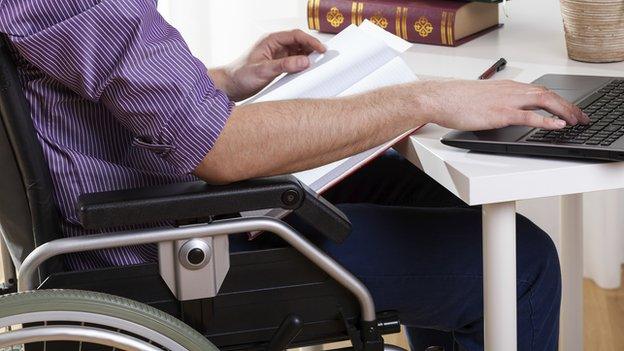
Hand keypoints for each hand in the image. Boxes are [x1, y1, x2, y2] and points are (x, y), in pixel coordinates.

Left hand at [211, 29, 325, 100]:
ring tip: (318, 65)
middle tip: (324, 58)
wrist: (230, 86)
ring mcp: (277, 56)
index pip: (296, 36)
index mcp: (271, 41)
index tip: (321, 50)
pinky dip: (302, 66)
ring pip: (298, 52)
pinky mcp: (278, 66)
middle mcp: (275, 46)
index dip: (310, 41)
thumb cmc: (240, 75)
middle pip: (299, 42)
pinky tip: (307, 72)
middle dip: (312, 49)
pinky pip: (294, 62)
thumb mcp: (263, 71)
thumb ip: (284, 65)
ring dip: (308, 57)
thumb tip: (304, 61)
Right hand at [419, 80, 588, 130]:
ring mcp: (507, 101)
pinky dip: (547, 120)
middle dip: (568, 106)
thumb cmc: (456, 100)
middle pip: (548, 94)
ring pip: (545, 101)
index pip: (540, 90)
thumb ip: (497, 103)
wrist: (441, 98)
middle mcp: (511, 91)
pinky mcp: (501, 113)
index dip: (559, 100)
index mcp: (508, 87)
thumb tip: (503, 113)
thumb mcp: (482, 99)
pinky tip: (558, 125)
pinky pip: (530, 116)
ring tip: (576, 121)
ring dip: (564, 111)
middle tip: (581, 117)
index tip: (569, 110)